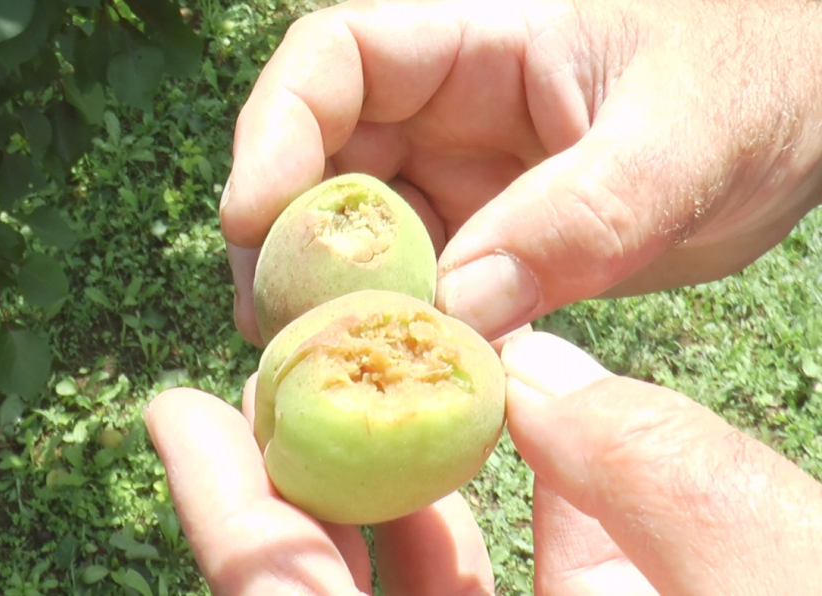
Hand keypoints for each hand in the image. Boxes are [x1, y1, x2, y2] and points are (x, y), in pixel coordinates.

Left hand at [144, 332, 821, 594]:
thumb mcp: (777, 580)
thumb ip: (665, 482)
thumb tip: (546, 373)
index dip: (227, 519)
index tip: (177, 410)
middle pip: (333, 594)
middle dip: (309, 477)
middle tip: (293, 365)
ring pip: (434, 588)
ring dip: (413, 481)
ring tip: (404, 371)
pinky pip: (539, 580)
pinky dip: (530, 502)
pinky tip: (542, 417)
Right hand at [221, 0, 821, 344]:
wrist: (796, 127)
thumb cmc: (747, 96)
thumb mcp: (680, 144)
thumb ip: (576, 218)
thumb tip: (456, 307)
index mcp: (478, 44)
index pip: (334, 59)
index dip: (275, 132)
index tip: (253, 220)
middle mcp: (444, 110)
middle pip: (317, 161)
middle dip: (285, 243)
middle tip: (276, 333)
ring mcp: (458, 180)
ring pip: (355, 237)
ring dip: (331, 301)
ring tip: (320, 373)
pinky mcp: (482, 244)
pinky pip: (415, 288)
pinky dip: (397, 333)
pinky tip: (395, 387)